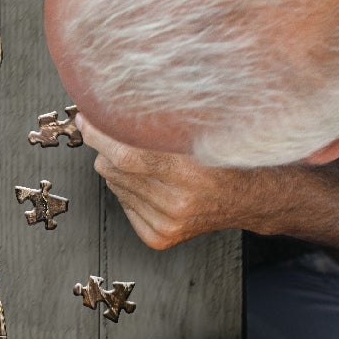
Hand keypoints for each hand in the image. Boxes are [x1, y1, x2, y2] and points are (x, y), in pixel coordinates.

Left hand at [83, 121, 258, 249]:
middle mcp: (177, 203)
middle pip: (113, 168)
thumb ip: (163, 118)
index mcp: (190, 172)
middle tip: (125, 136)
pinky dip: (128, 189)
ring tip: (152, 162)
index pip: (126, 154)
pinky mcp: (159, 237)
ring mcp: (167, 223)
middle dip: (110, 147)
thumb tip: (116, 101)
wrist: (251, 197)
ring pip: (114, 185)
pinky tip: (154, 183)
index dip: (100, 134)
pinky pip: (122, 204)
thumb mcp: (204, 128)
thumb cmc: (227, 156)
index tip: (87, 118)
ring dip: (121, 168)